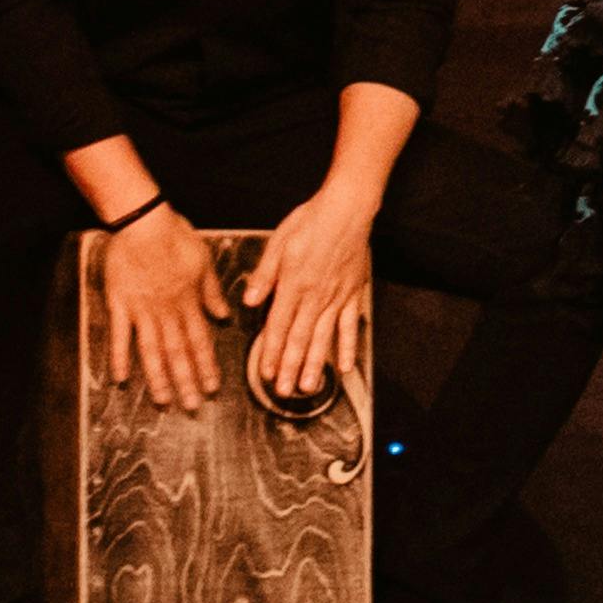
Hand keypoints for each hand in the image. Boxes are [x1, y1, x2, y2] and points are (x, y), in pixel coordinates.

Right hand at [100, 206, 228, 410]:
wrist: (144, 223)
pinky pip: (120, 336)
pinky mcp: (119, 305)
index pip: (201, 341)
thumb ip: (212, 293)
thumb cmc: (176, 237)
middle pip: (179, 353)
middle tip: (193, 406)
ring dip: (159, 378)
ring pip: (152, 351)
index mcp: (189, 302)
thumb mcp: (204, 263)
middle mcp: (167, 312)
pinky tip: (119, 379)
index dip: (207, 366)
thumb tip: (224, 317)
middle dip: (187, 381)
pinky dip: (120, 358)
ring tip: (163, 401)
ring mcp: (142, 311)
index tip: (213, 388)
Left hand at [241, 181, 375, 400]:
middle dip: (290, 368)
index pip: (277, 326)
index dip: (270, 352)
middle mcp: (315, 297)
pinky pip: (350, 325)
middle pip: (299, 339)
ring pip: (323, 337)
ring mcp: (336, 297)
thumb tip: (249, 300)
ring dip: (315, 364)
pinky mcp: (353, 294)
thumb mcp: (278, 243)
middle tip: (283, 392)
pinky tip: (345, 365)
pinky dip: (348, 346)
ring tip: (308, 387)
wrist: (347, 210)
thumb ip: (264, 275)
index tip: (265, 373)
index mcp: (293, 285)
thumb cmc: (311, 222)